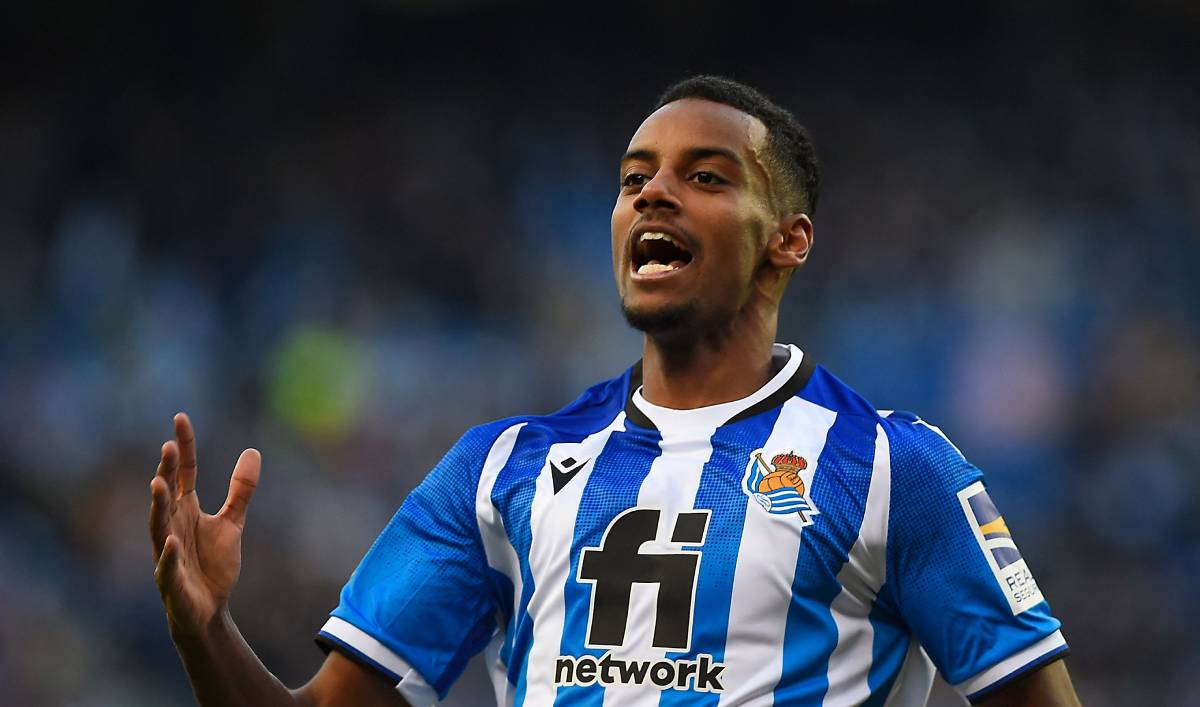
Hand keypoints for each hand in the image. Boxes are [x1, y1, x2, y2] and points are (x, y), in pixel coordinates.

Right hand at [149, 412, 260, 638]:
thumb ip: (241, 489)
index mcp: (187, 509)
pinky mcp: (171, 580)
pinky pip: (168, 566)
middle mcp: (173, 526)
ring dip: (158, 505)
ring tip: (158, 483)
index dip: (184, 447)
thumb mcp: (232, 522)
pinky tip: (173, 543)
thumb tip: (252, 451)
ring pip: (159, 525)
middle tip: (168, 446)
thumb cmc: (213, 564)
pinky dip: (169, 555)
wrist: (209, 609)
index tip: (180, 418)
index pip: (184, 473)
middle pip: (168, 494)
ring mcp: (168, 552)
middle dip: (167, 471)